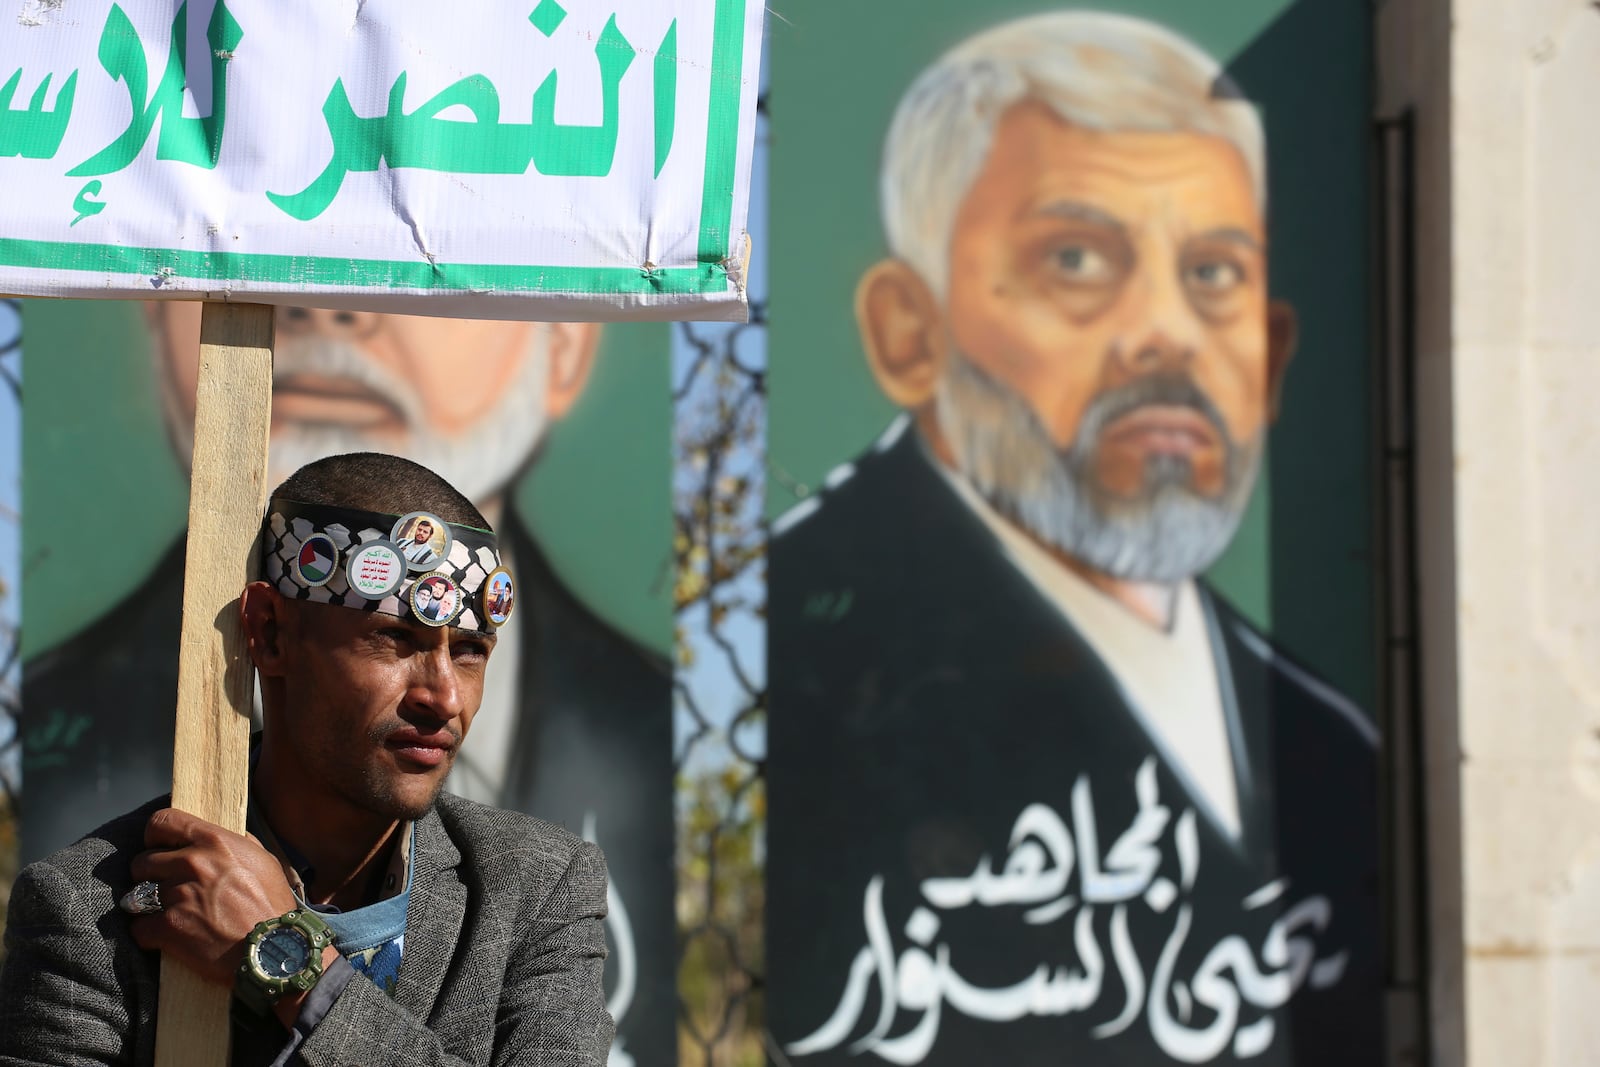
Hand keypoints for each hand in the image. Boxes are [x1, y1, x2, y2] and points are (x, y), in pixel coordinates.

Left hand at [127, 808, 297, 986]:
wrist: (273, 951)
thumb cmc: (272, 907)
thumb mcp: (265, 862)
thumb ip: (237, 844)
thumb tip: (219, 836)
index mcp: (215, 841)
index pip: (163, 822)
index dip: (156, 836)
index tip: (160, 848)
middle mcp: (193, 862)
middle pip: (142, 861)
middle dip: (151, 876)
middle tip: (168, 890)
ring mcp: (178, 894)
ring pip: (136, 895)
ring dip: (147, 906)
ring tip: (168, 914)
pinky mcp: (167, 927)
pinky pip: (138, 927)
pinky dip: (149, 934)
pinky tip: (167, 938)